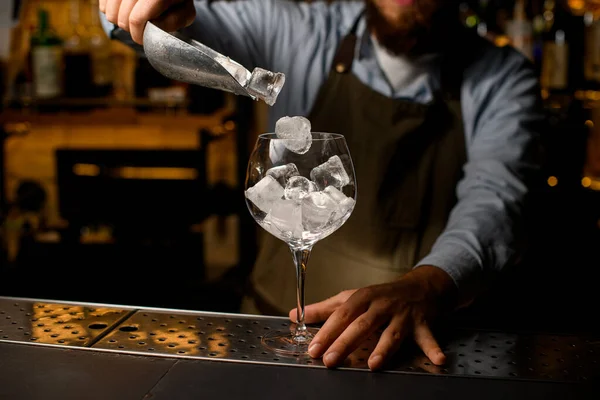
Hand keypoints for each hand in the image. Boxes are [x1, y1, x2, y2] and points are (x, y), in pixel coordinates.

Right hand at [99, 0, 195, 43]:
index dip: (137, 35)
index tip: (142, 40)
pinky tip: (121, 11)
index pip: (136, 19)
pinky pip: (103, 3)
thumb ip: (174, 21)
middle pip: (123, 17)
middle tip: (138, 31)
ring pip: (109, 11)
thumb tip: (155, 26)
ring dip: (118, 21)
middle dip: (129, 30)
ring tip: (130, 21)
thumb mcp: (185, 13)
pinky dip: (109, 10)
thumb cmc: (177, 2)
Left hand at [288, 266, 456, 370]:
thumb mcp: (352, 297)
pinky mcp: (423, 324)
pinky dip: (434, 348)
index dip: (326, 332)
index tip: (313, 349)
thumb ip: (324, 309)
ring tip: (374, 364)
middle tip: (330, 360)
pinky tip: (439, 360)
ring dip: (384, 348)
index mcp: (362, 298)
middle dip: (345, 342)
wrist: (420, 286)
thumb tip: (294, 315)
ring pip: (391, 333)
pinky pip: (429, 338)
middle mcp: (381, 305)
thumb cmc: (381, 295)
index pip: (341, 315)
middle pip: (362, 325)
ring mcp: (403, 315)